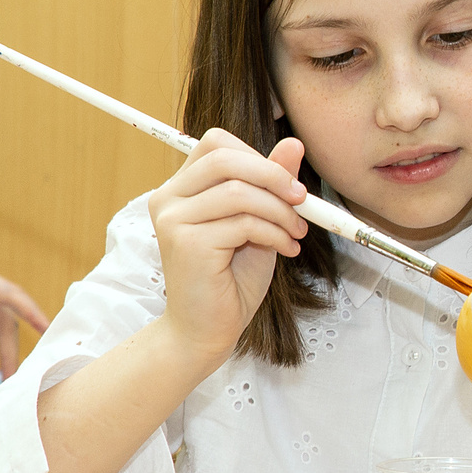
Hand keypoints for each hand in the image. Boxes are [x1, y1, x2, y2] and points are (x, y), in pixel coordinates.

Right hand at [148, 129, 306, 365]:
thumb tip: (294, 143)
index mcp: (181, 188)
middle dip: (274, 176)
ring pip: (239, 192)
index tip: (287, 184)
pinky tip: (286, 249)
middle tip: (302, 200)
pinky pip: (244, 223)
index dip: (258, 157)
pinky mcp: (186, 243)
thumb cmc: (232, 278)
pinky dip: (275, 233)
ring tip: (296, 233)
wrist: (208, 329)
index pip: (217, 143)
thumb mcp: (261, 221)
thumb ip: (272, 183)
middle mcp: (168, 198)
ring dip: (280, 211)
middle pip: (225, 158)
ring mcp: (173, 220)